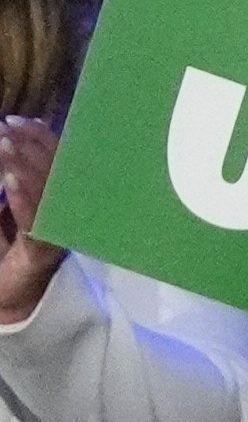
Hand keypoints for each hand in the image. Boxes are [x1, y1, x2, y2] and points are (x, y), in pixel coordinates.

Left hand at [0, 116, 67, 326]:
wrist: (11, 300)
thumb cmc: (9, 254)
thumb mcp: (12, 213)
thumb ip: (16, 188)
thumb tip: (10, 143)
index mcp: (64, 207)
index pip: (60, 164)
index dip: (43, 139)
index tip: (19, 121)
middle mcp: (68, 220)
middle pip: (59, 176)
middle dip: (34, 148)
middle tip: (8, 128)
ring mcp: (57, 236)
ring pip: (49, 196)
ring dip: (26, 168)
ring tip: (5, 145)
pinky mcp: (42, 255)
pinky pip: (36, 224)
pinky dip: (23, 201)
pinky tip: (9, 181)